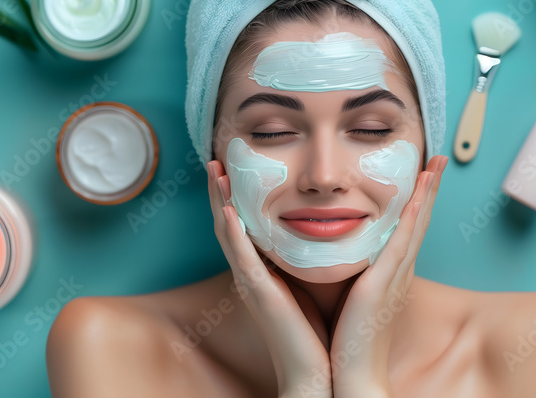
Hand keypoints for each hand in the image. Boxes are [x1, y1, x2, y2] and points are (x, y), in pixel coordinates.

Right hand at [207, 160, 332, 397]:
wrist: (315, 376)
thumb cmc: (316, 335)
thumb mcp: (308, 287)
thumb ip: (304, 262)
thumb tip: (320, 233)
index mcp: (262, 273)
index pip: (243, 227)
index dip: (234, 197)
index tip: (234, 168)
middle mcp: (250, 275)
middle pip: (228, 224)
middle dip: (220, 191)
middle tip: (216, 159)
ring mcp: (251, 284)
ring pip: (228, 233)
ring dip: (220, 201)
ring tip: (215, 171)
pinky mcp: (259, 295)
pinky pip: (242, 258)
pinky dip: (233, 233)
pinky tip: (228, 211)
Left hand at [328, 155, 447, 397]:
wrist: (352, 378)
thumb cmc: (345, 343)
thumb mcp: (350, 298)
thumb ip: (350, 276)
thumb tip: (339, 255)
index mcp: (389, 276)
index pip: (406, 230)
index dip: (417, 201)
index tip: (422, 175)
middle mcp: (398, 274)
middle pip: (418, 222)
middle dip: (429, 190)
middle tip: (437, 160)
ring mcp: (395, 279)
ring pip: (415, 227)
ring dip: (426, 195)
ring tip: (434, 166)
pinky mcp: (384, 286)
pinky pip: (401, 246)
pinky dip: (412, 221)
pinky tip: (417, 199)